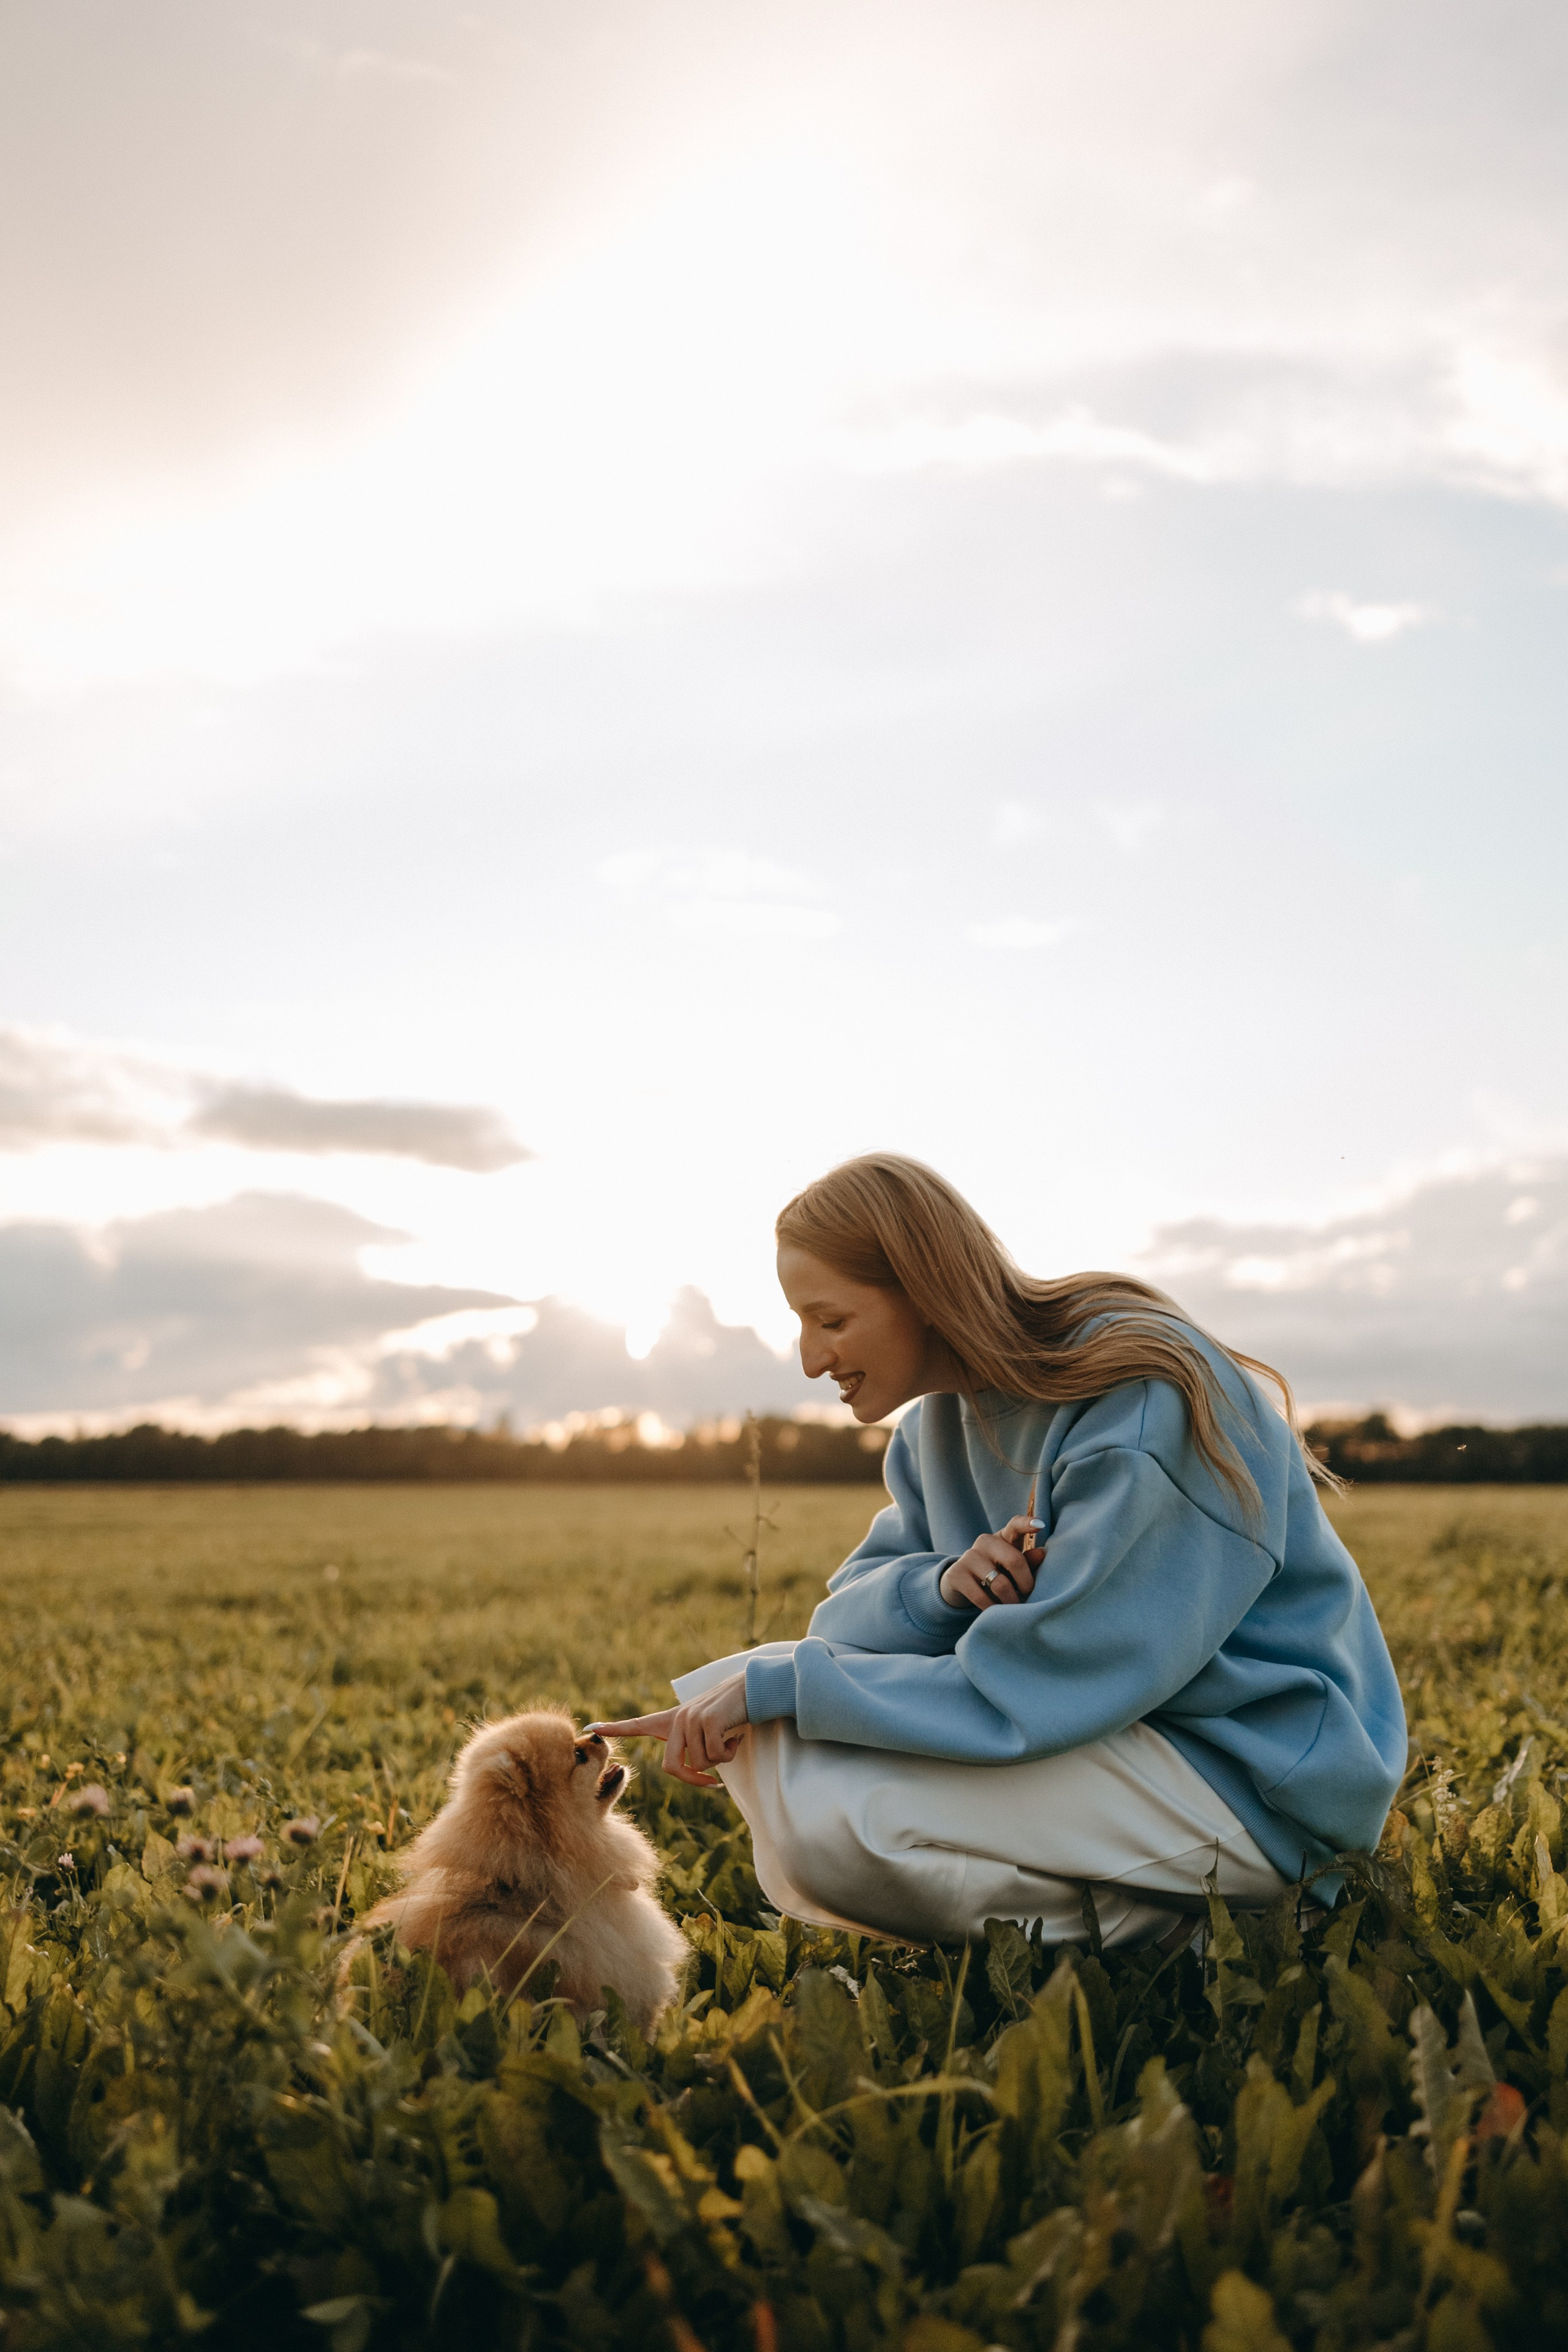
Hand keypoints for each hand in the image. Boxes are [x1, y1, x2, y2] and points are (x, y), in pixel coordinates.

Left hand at [586, 1671, 749, 1788]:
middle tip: (713, 1783)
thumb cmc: (731, 1714)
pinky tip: (735, 1735)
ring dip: (720, 1759)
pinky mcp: (706, 1722)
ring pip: (700, 1765)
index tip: (590, 1728)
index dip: (615, 1729)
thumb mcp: (707, 1731)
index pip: (638, 1725)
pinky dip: (729, 1753)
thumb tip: (698, 1773)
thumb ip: (694, 1747)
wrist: (752, 1691)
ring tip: (729, 1738)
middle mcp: (677, 1719)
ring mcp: (690, 1719)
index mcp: (673, 1720)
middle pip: (672, 1768)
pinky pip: (715, 1757)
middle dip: (693, 1780)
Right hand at [939, 1514, 1043, 1610]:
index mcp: (1004, 1536)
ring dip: (1011, 1601)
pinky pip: (981, 1597)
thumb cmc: (997, 1572)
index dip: (1027, 1524)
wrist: (961, 1583)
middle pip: (1014, 1560)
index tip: (1040, 1524)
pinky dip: (993, 1608)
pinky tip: (997, 1612)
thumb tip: (1042, 1553)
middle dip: (1026, 1584)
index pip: (1015, 1525)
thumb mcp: (1013, 1567)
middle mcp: (985, 1541)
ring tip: (1015, 1608)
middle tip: (1028, 1597)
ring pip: (999, 1583)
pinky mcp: (956, 1573)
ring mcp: (969, 1556)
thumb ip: (1028, 1561)